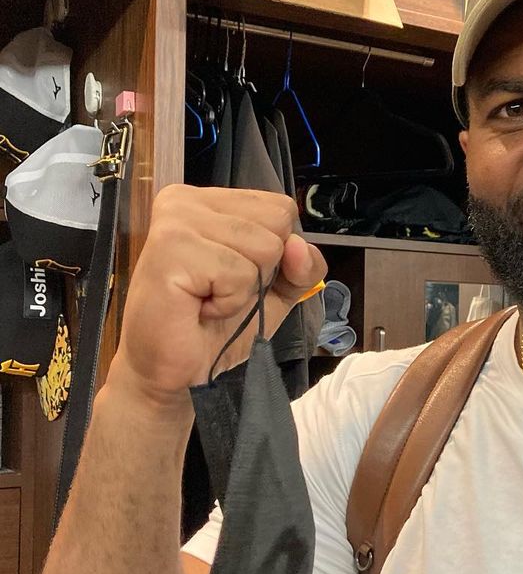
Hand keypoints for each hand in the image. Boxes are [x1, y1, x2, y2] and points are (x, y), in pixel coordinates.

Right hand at [110, 185, 326, 409]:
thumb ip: (302, 265)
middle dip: (263, 270)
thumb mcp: (277, 290)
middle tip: (220, 291)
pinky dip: (229, 302)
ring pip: (264, 247)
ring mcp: (175, 221)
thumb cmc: (218, 327)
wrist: (175, 372)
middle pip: (277, 223)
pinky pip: (238, 273)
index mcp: (210, 201)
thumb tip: (299, 246)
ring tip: (208, 300)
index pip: (282, 208)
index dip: (279, 253)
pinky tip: (198, 307)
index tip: (238, 276)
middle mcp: (187, 201)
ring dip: (245, 289)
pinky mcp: (170, 249)